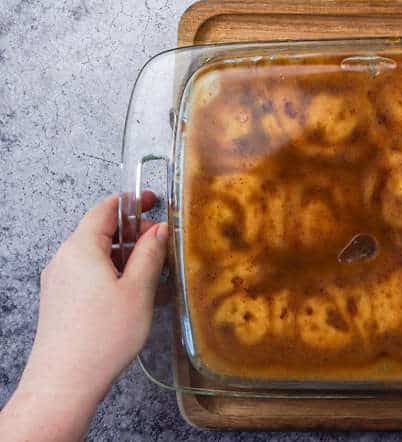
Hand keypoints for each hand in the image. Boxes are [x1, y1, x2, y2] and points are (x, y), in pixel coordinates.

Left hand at [0, 193, 169, 440]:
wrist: (65, 379)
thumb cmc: (102, 335)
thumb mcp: (138, 290)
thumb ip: (149, 254)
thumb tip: (158, 231)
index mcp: (80, 248)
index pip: (104, 210)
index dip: (131, 201)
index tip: (153, 200)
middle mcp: (64, 259)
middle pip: (100, 232)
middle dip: (133, 232)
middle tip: (164, 242)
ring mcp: (60, 281)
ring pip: (96, 255)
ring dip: (126, 256)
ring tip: (154, 271)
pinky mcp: (61, 300)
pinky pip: (89, 275)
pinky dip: (113, 273)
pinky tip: (134, 292)